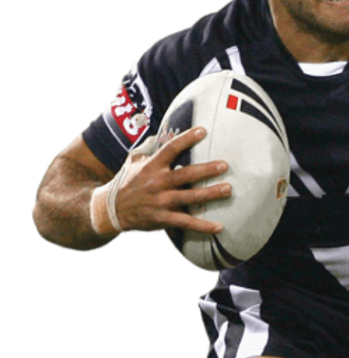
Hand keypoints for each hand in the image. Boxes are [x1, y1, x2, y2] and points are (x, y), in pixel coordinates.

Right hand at [115, 127, 231, 233]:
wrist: (111, 210)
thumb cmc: (127, 183)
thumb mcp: (133, 162)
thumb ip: (148, 148)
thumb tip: (160, 133)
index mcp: (152, 166)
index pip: (170, 148)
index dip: (186, 139)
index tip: (203, 131)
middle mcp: (157, 182)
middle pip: (186, 174)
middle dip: (207, 170)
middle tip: (225, 165)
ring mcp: (161, 201)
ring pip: (190, 197)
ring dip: (210, 193)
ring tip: (228, 189)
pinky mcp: (163, 219)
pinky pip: (187, 222)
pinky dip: (203, 226)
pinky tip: (219, 227)